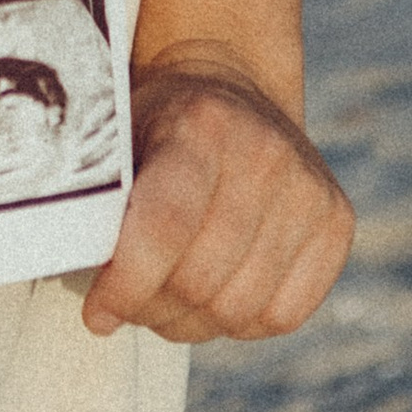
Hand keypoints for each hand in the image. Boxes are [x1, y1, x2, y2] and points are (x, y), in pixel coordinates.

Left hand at [80, 40, 353, 343]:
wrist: (231, 88)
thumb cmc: (154, 125)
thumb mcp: (117, 137)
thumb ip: (98, 199)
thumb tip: (73, 276)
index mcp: (203, 124)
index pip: (164, 228)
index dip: (126, 284)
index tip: (97, 311)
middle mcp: (267, 153)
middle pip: (201, 281)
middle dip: (151, 308)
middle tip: (127, 302)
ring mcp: (310, 189)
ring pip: (239, 310)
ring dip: (190, 322)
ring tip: (165, 299)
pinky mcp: (337, 223)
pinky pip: (283, 316)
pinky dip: (239, 323)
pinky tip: (213, 293)